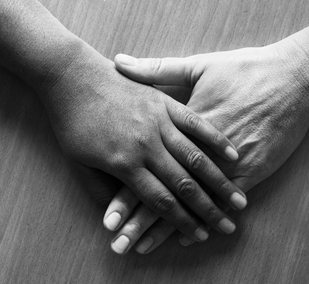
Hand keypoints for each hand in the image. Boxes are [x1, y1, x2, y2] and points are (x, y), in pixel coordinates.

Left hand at [39, 46, 247, 253]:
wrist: (69, 72)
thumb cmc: (70, 116)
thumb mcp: (74, 159)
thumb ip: (97, 188)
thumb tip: (109, 217)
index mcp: (125, 163)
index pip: (160, 200)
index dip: (180, 222)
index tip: (197, 237)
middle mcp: (147, 145)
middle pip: (184, 184)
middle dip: (207, 210)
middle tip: (227, 229)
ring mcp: (159, 121)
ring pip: (196, 157)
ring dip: (219, 182)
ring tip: (238, 203)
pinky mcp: (166, 102)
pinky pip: (196, 122)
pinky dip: (215, 140)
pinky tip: (231, 155)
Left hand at [108, 40, 308, 253]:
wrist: (293, 78)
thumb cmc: (244, 70)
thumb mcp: (198, 66)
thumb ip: (156, 70)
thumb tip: (118, 62)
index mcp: (180, 127)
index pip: (147, 168)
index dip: (124, 196)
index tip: (107, 220)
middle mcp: (199, 151)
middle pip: (163, 191)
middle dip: (138, 221)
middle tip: (117, 244)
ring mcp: (225, 165)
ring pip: (189, 203)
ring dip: (166, 228)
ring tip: (143, 248)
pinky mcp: (250, 170)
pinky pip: (220, 204)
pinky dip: (204, 219)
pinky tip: (187, 238)